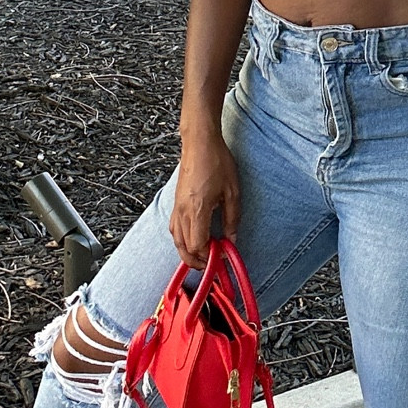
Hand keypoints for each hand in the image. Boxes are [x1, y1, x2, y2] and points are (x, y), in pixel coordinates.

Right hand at [170, 129, 240, 268]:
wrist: (199, 143)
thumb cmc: (217, 162)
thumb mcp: (232, 192)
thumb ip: (232, 219)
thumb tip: (231, 240)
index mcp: (197, 210)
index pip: (198, 245)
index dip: (208, 257)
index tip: (221, 257)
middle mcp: (183, 211)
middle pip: (184, 247)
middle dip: (196, 260)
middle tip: (211, 264)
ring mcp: (176, 206)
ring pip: (176, 240)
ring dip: (187, 252)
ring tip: (203, 256)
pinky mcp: (175, 202)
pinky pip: (174, 228)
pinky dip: (181, 239)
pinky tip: (192, 239)